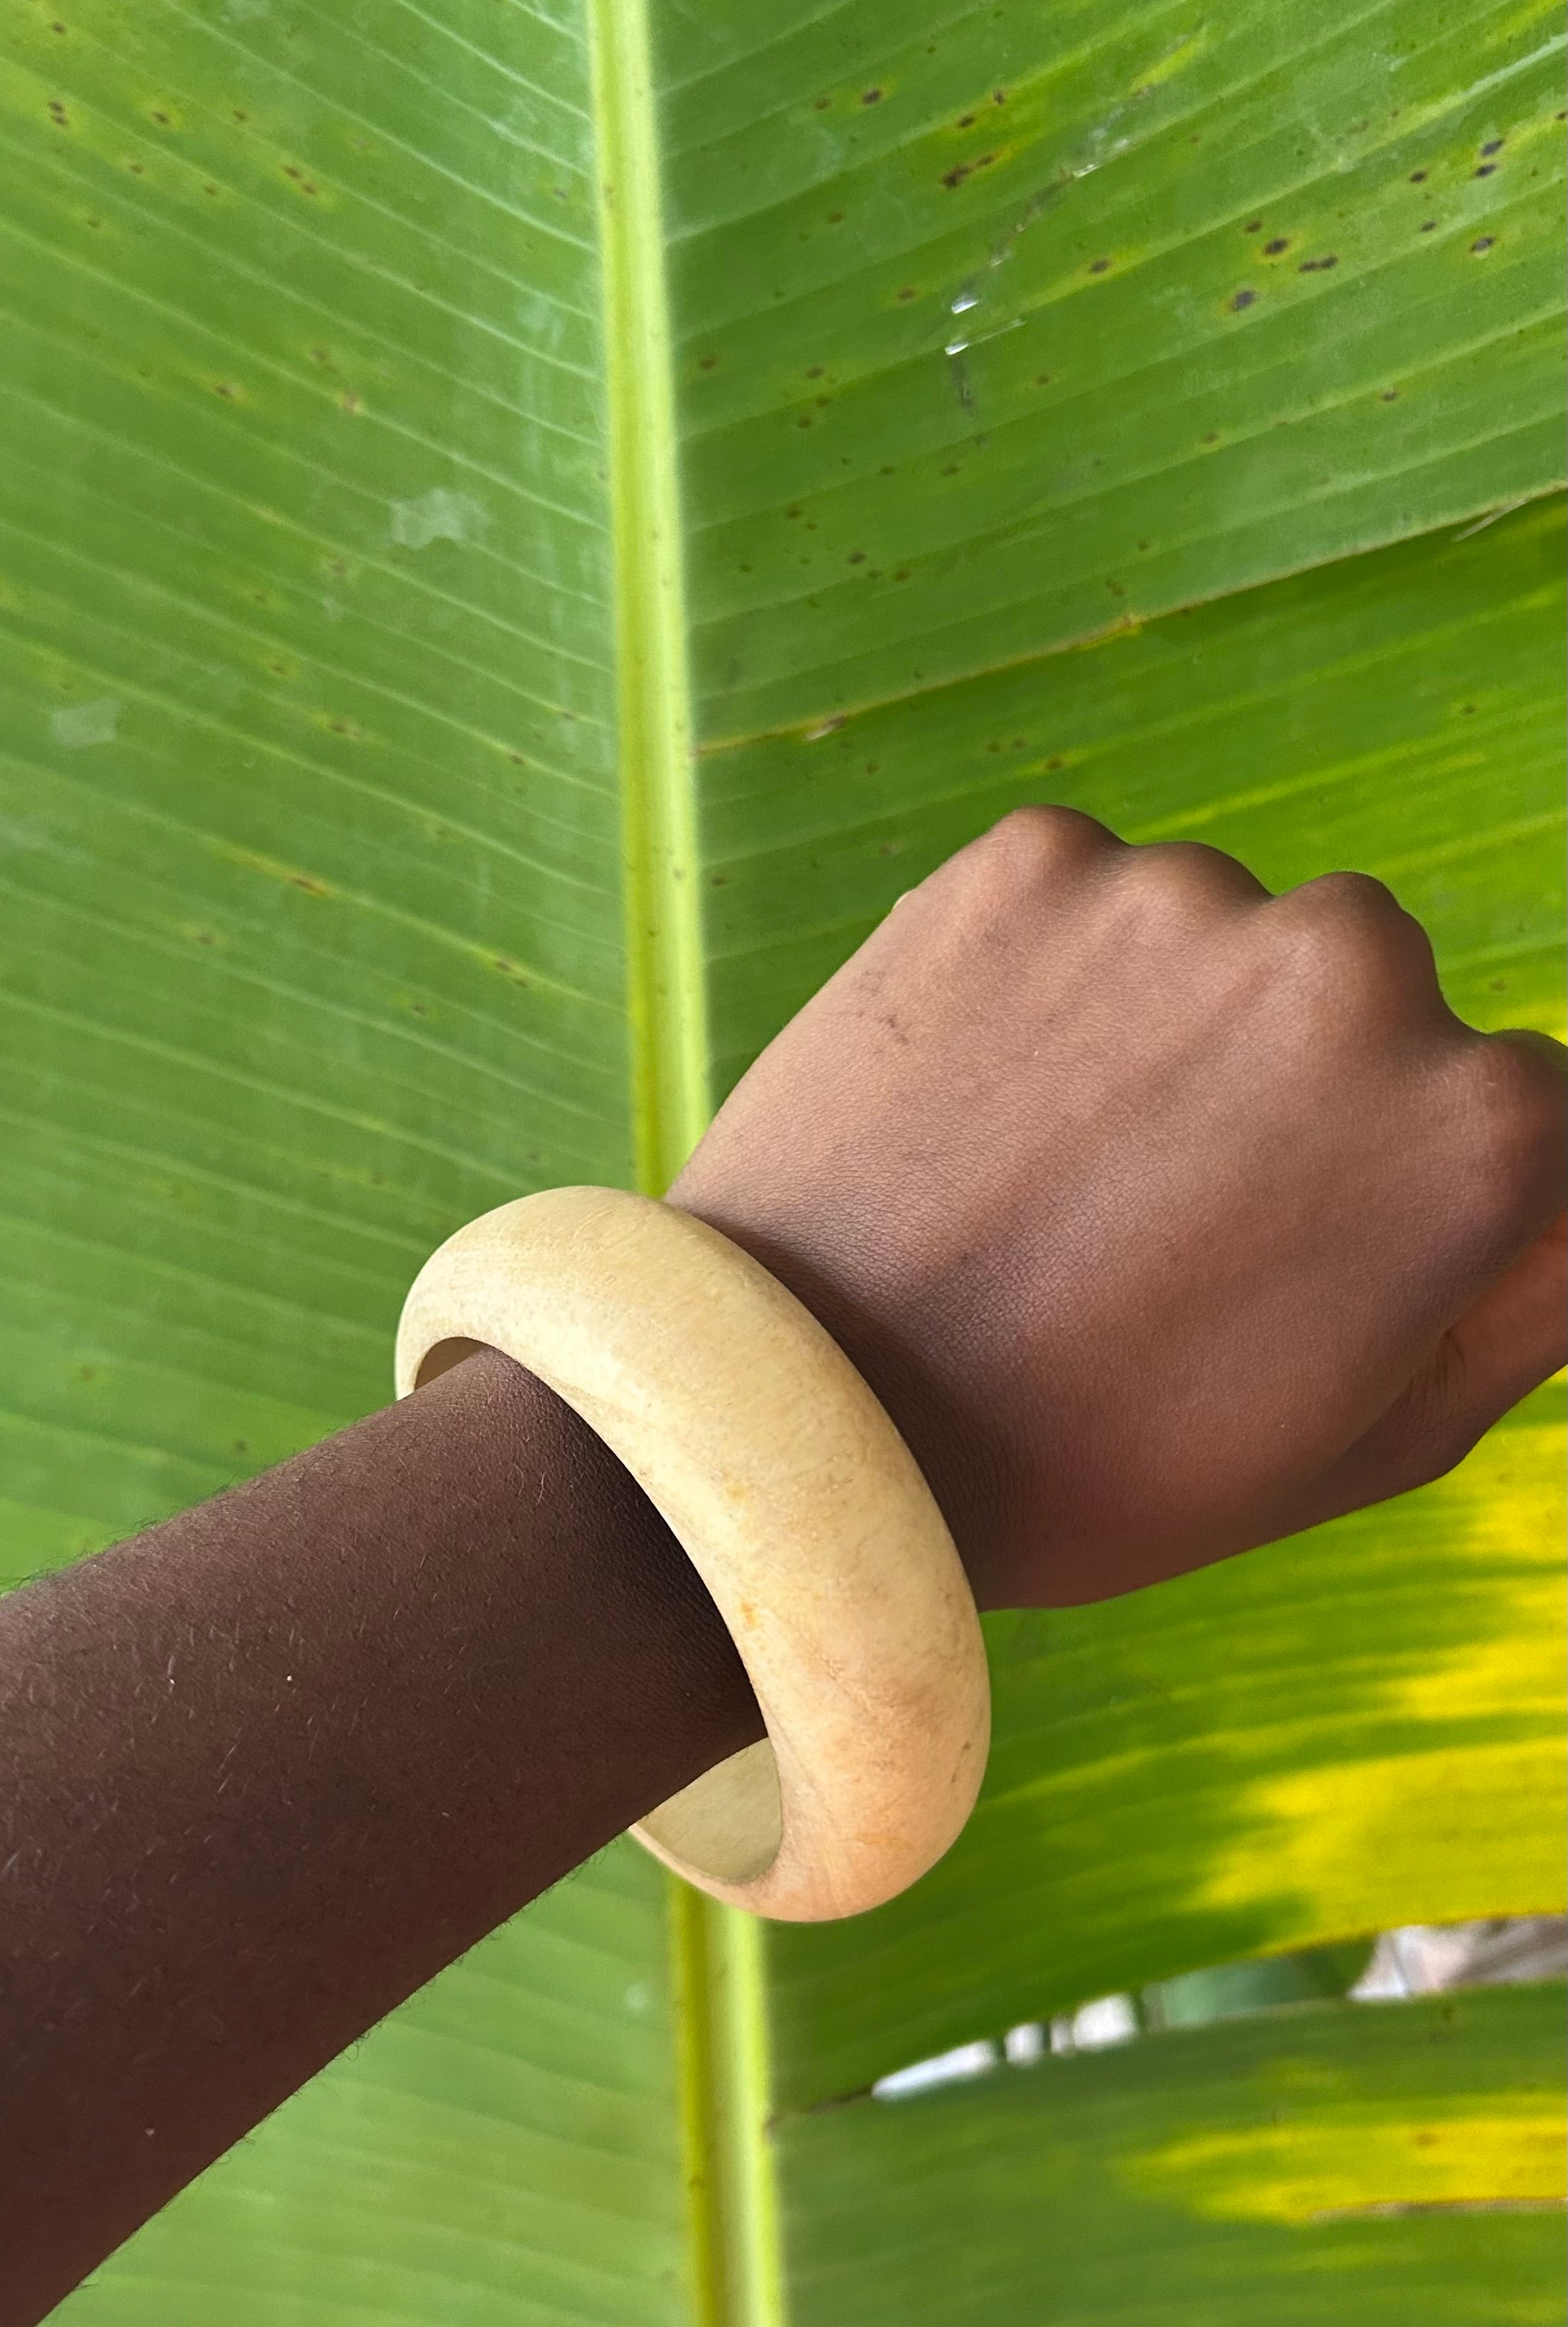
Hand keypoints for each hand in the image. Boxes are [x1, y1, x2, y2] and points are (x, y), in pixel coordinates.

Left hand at [670, 808, 1565, 1610]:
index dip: (1409, 1201)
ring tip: (1056, 1174)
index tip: (1300, 1262)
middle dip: (1301, 1090)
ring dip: (1169, 1029)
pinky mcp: (1029, 860)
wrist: (805, 1423)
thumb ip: (1534, 1295)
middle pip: (1381, 1000)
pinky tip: (981, 1104)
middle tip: (1164, 1221)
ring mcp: (1182, 899)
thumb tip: (1565, 1191)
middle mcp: (1354, 972)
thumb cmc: (1095, 1466)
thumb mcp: (1373, 1440)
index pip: (1526, 1113)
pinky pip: (1087, 900)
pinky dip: (1048, 978)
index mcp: (1471, 1129)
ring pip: (1227, 943)